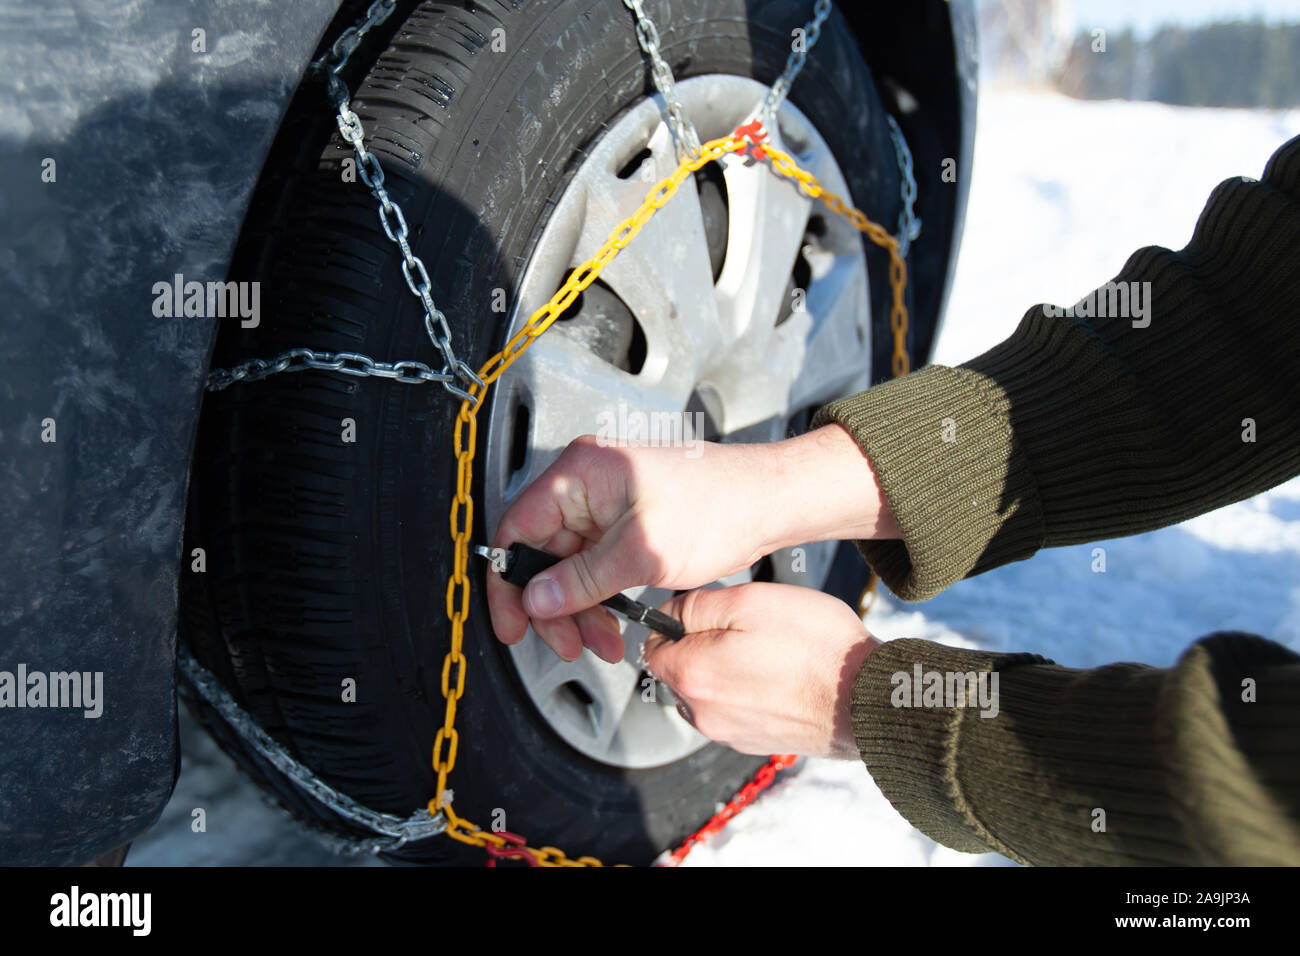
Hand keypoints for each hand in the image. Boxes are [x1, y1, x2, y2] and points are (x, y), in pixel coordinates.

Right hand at [486, 435, 778, 662]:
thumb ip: (581, 581)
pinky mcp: (624, 522)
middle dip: (554, 606)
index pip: (517, 529)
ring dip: (580, 610)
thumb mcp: (642, 554)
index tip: (512, 624)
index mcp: (580, 474)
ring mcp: (604, 504)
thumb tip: (535, 600)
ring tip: (601, 643)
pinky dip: (599, 598)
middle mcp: (585, 484)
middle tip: (568, 644)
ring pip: (568, 567)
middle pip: (541, 554)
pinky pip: (594, 565)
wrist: (768, 501)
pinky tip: (611, 625)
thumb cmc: (719, 505)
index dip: (509, 582)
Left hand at [642, 582, 878, 758]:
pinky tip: (779, 675)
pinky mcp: (753, 742)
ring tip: (767, 652)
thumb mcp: (749, 601)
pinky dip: (746, 691)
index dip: (674, 621)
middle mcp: (702, 713)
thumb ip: (696, 605)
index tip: (706, 612)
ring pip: (705, 691)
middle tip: (745, 629)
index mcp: (692, 674)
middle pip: (678, 670)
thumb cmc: (816, 646)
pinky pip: (733, 709)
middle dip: (700, 646)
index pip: (651, 644)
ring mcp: (728, 733)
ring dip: (723, 670)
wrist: (868, 699)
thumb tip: (668, 613)